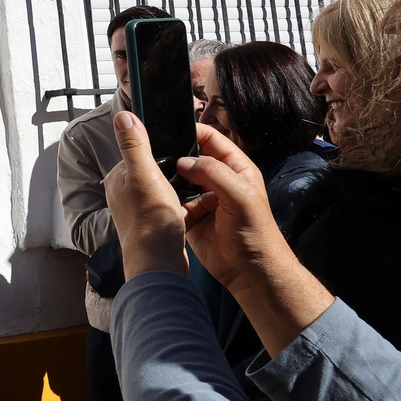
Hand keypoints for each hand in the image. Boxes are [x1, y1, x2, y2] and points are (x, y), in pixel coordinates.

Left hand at [102, 112, 189, 278]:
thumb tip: (123, 115)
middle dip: (178, 170)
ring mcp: (140, 211)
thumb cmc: (151, 218)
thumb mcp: (144, 174)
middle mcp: (125, 194)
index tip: (182, 152)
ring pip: (169, 189)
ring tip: (201, 188)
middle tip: (196, 171)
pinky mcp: (156, 225)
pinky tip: (203, 206)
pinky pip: (176, 207)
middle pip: (157, 170)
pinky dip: (189, 206)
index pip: (141, 152)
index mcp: (118, 179)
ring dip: (186, 188)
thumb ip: (134, 145)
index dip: (163, 151)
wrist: (159, 263)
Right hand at [170, 123, 332, 356]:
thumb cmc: (253, 232)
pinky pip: (173, 201)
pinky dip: (164, 199)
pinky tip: (152, 196)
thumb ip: (214, 173)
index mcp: (235, 168)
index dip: (192, 131)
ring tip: (146, 172)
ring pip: (178, 179)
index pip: (211, 139)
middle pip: (191, 157)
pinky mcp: (190, 216)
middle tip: (150, 150)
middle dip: (173, 153)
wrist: (249, 271)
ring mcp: (202, 198)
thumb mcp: (240, 196)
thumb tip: (182, 162)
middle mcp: (217, 180)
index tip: (167, 128)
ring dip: (166, 177)